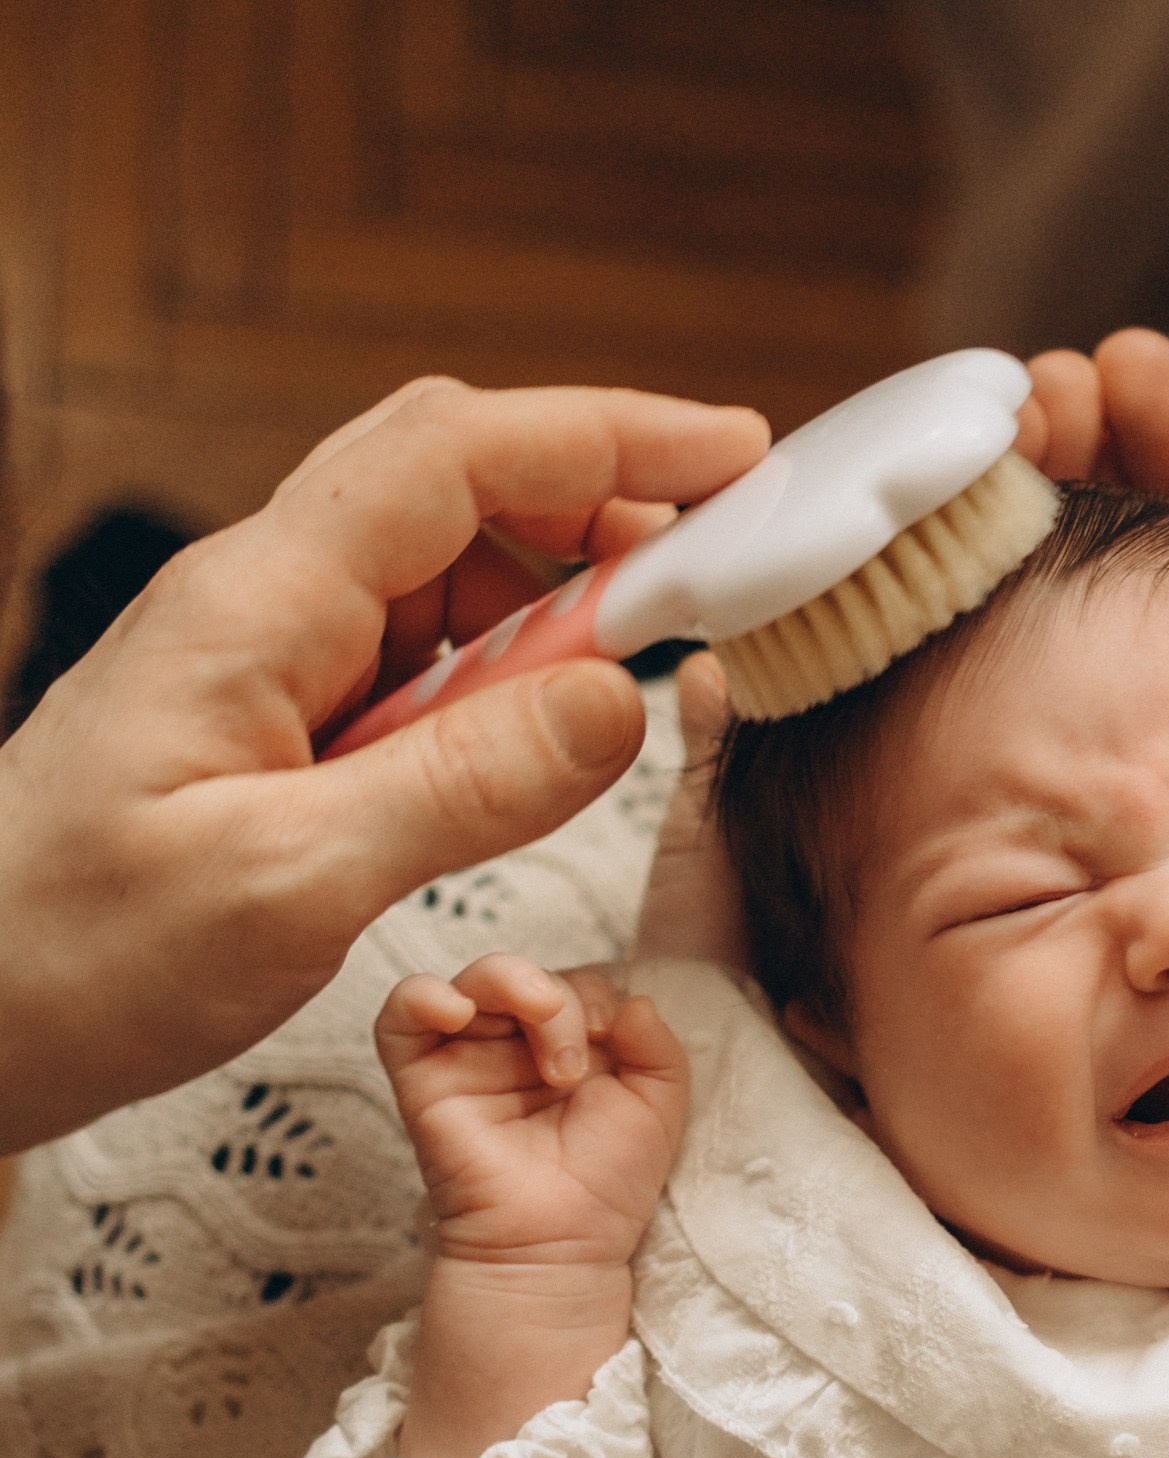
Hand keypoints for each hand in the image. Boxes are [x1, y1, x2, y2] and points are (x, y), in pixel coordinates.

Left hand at [0, 376, 768, 1151]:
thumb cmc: (78, 953)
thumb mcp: (288, 885)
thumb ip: (463, 790)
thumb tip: (618, 701)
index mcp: (257, 607)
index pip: (455, 457)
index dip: (606, 436)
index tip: (733, 456)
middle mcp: (261, 606)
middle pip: (456, 488)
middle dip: (598, 501)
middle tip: (717, 566)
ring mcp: (263, 661)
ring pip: (441, 580)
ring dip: (551, 611)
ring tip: (638, 681)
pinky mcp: (269, 727)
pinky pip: (410, 668)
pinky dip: (497, 686)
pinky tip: (534, 748)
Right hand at [379, 952, 688, 1275]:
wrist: (561, 1247)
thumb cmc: (606, 1187)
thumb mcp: (657, 1109)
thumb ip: (658, 1047)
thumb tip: (634, 999)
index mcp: (564, 1047)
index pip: (571, 985)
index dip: (592, 995)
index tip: (610, 1034)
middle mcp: (512, 1047)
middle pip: (521, 977)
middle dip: (557, 999)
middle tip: (572, 1062)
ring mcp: (465, 1059)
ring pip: (470, 982)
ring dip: (508, 986)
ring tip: (543, 1039)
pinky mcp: (422, 1081)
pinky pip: (400, 1016)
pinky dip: (423, 996)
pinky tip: (456, 1008)